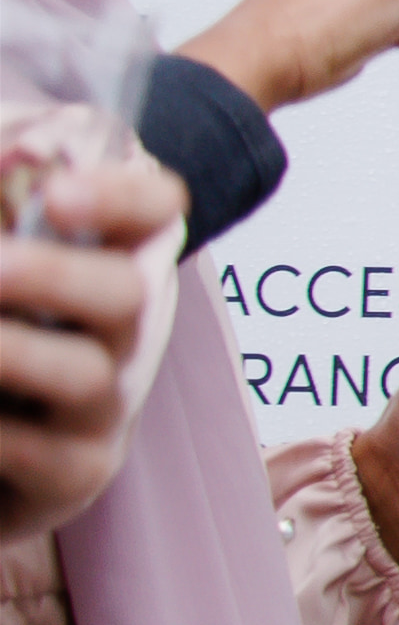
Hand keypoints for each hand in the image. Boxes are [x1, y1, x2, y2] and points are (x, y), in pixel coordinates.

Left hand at [0, 152, 173, 542]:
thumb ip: (2, 187)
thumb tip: (18, 152)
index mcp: (112, 255)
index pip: (157, 208)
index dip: (121, 196)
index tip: (54, 191)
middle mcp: (125, 328)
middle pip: (128, 293)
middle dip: (53, 276)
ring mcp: (105, 401)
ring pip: (85, 374)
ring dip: (13, 353)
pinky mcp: (75, 471)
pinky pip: (36, 452)